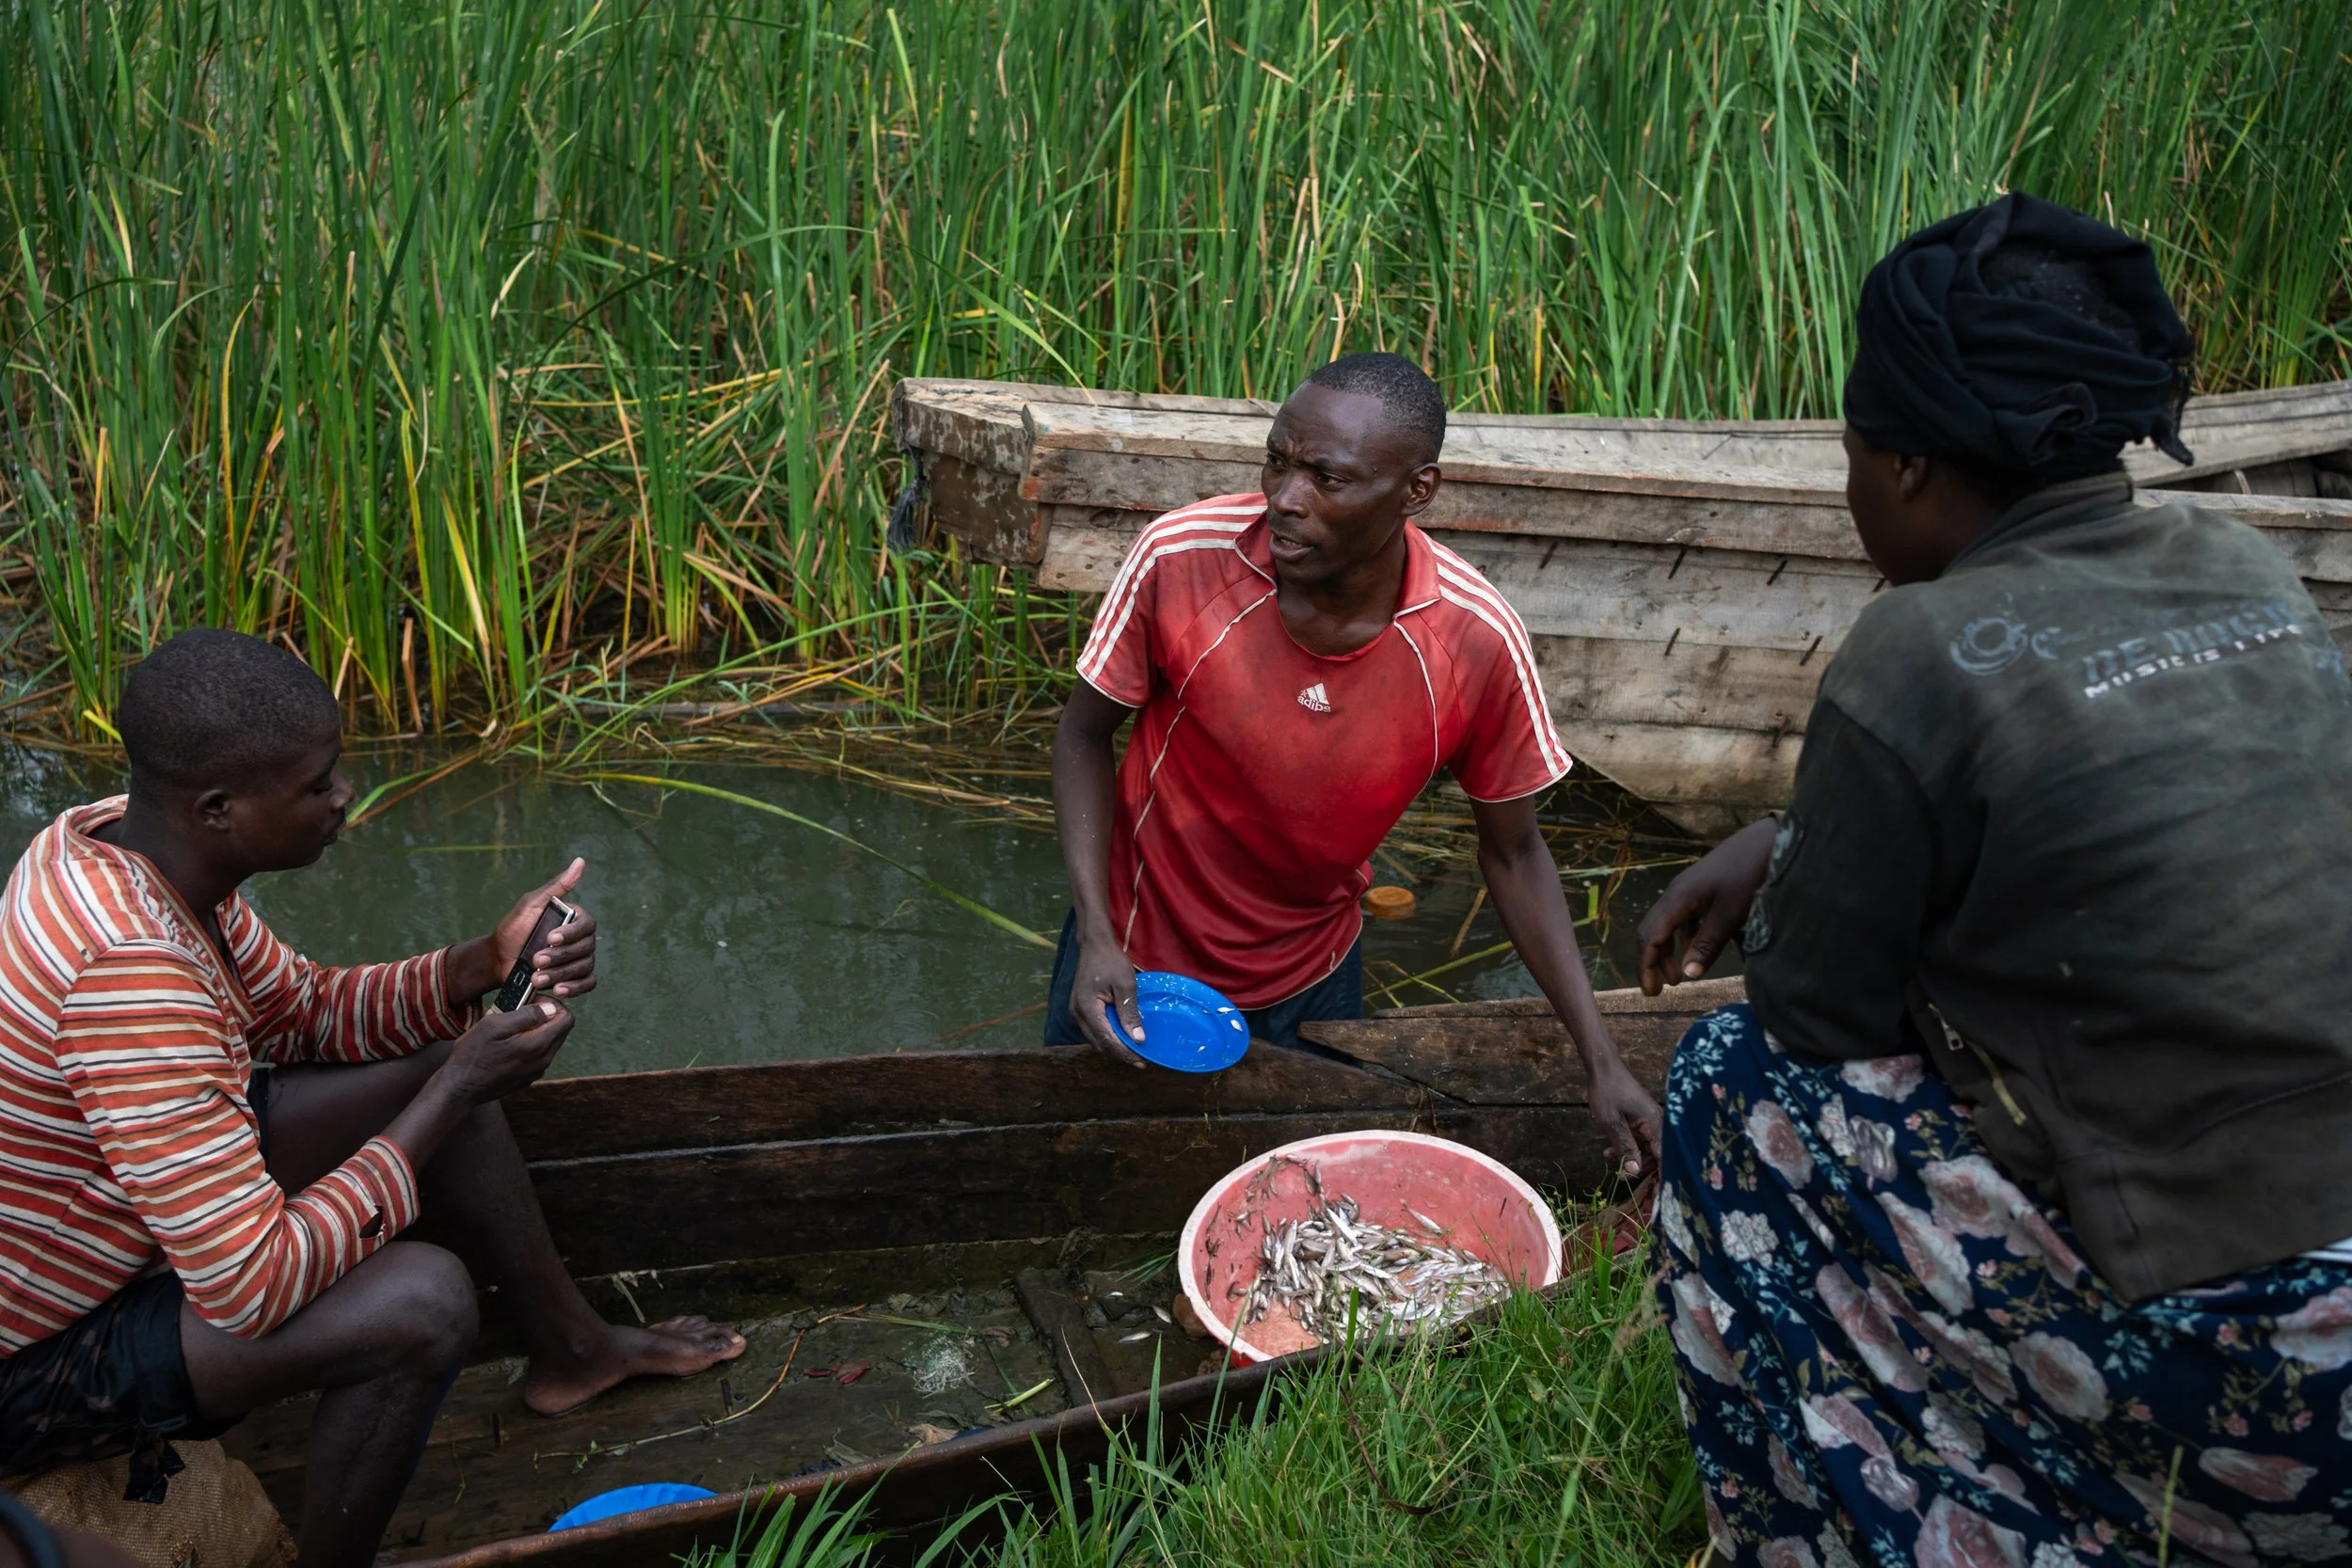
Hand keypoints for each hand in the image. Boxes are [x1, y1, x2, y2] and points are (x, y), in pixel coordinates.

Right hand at [435, 1001, 574, 1104]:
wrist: (459, 1088)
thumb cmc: (472, 1054)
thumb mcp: (494, 1025)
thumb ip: (527, 1015)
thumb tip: (551, 1008)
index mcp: (538, 1045)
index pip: (567, 1018)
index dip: (553, 1004)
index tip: (533, 1000)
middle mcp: (543, 1061)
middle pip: (560, 1030)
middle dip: (545, 1016)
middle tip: (519, 1011)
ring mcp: (536, 1071)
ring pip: (549, 1042)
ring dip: (535, 1030)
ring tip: (509, 1027)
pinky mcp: (528, 1077)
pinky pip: (538, 1055)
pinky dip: (529, 1044)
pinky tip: (506, 1043)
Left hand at [490, 858, 598, 1000]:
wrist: (499, 960)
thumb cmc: (513, 929)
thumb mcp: (530, 904)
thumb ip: (556, 886)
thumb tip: (580, 862)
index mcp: (574, 919)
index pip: (587, 925)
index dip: (571, 934)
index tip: (550, 938)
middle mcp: (581, 939)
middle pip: (586, 948)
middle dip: (560, 957)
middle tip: (535, 960)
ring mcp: (579, 959)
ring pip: (585, 967)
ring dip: (561, 974)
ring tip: (537, 978)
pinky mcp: (574, 978)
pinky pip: (587, 983)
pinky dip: (575, 987)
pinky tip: (558, 989)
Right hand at [1070, 930, 1147, 1067]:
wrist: (1094, 945)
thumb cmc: (1111, 961)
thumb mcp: (1125, 986)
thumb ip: (1129, 1013)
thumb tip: (1138, 1039)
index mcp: (1087, 1008)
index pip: (1107, 1040)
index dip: (1124, 1053)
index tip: (1142, 1062)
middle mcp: (1077, 1014)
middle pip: (1099, 1044)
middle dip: (1119, 1054)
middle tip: (1140, 1060)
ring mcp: (1076, 1012)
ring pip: (1095, 1039)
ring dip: (1114, 1047)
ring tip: (1134, 1051)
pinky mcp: (1080, 1009)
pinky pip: (1094, 1030)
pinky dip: (1108, 1036)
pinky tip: (1122, 1037)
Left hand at [1585, 1049, 1663, 1178]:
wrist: (1603, 1067)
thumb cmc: (1607, 1091)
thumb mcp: (1612, 1123)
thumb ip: (1625, 1147)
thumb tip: (1633, 1172)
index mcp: (1656, 1124)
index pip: (1665, 1157)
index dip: (1662, 1178)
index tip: (1657, 1197)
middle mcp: (1658, 1124)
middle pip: (1657, 1156)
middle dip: (1640, 1169)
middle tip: (1621, 1179)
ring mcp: (1650, 1122)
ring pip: (1646, 1149)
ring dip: (1628, 1157)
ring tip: (1607, 1157)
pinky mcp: (1642, 1121)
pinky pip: (1639, 1140)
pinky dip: (1626, 1146)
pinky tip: (1608, 1150)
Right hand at [1637, 818, 1776, 994]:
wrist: (1768, 841)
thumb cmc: (1749, 876)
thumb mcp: (1730, 915)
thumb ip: (1707, 945)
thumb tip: (1688, 975)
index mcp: (1677, 899)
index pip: (1648, 936)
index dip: (1646, 966)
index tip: (1651, 993)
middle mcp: (1676, 893)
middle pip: (1652, 930)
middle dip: (1653, 961)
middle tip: (1662, 990)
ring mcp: (1689, 890)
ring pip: (1668, 924)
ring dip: (1669, 951)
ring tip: (1680, 976)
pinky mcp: (1703, 888)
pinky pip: (1684, 917)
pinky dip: (1684, 938)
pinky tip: (1696, 950)